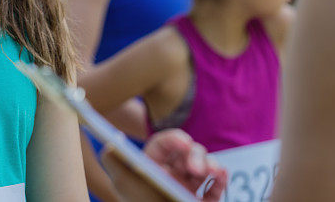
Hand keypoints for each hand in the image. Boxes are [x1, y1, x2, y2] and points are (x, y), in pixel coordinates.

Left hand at [101, 129, 227, 200]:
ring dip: (210, 164)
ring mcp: (189, 185)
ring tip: (210, 172)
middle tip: (194, 169)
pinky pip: (216, 187)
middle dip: (195, 155)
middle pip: (188, 152)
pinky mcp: (203, 200)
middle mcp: (173, 172)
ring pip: (205, 165)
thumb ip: (113, 161)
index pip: (165, 145)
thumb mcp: (122, 184)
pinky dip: (220, 178)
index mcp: (155, 164)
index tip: (184, 141)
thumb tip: (114, 139)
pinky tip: (220, 175)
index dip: (175, 139)